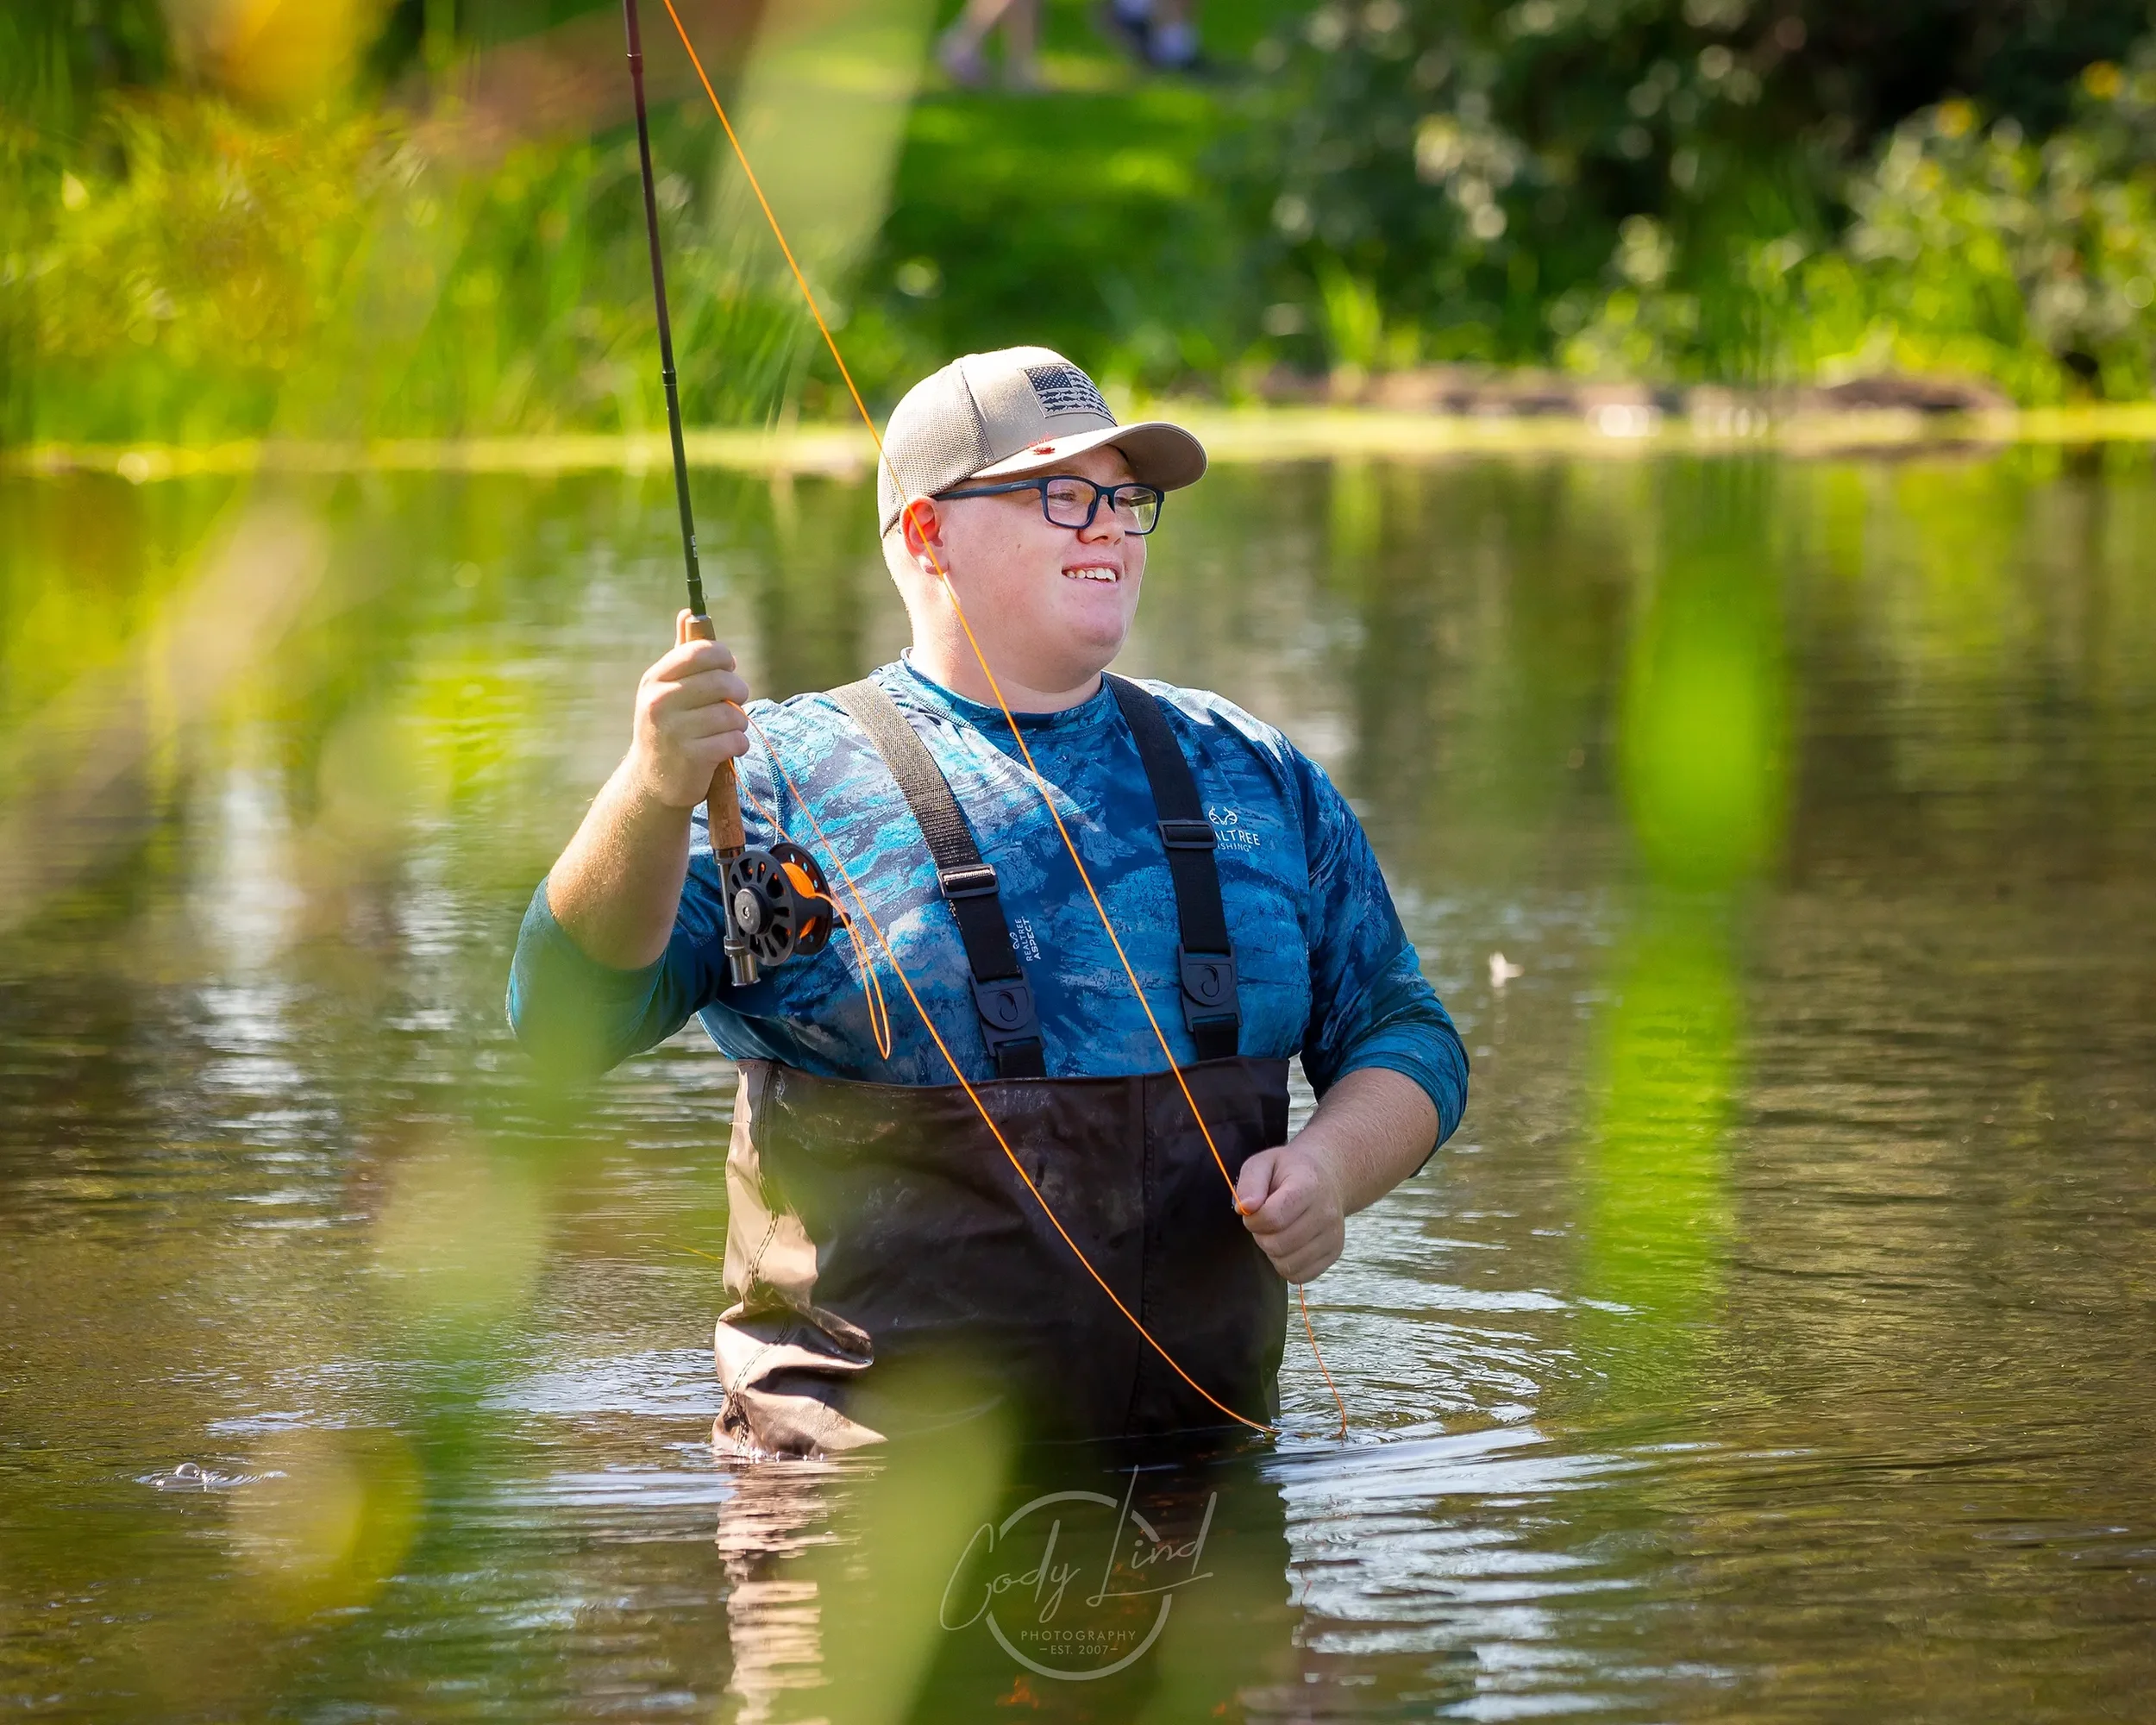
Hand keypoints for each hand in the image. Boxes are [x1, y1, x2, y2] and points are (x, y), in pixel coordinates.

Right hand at [628, 610, 750, 808]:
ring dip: (738, 723)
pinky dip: (737, 745)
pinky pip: (734, 740)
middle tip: (734, 703)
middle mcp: (660, 702)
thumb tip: (689, 611)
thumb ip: (682, 652)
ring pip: (732, 714)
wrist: (653, 780)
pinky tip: (725, 750)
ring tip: (726, 730)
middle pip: (722, 682)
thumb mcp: (667, 688)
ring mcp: (674, 730)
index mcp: (656, 679)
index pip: (700, 652)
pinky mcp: (691, 757)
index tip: (727, 669)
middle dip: (738, 692)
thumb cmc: (669, 726)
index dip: (724, 658)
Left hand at [1235, 1142, 1346, 1284]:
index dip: (1253, 1219)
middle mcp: (1326, 1213)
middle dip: (1261, 1236)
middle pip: (1278, 1244)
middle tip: (1264, 1222)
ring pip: (1288, 1264)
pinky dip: (1287, 1265)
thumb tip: (1245, 1208)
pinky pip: (1300, 1275)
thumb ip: (1250, 1182)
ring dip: (1273, 1252)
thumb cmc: (1291, 1171)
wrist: (1328, 1178)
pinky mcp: (1333, 1253)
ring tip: (1277, 1232)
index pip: (1272, 1217)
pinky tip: (1288, 1245)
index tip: (1252, 1211)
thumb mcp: (1265, 1163)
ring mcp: (1333, 1236)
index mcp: (1308, 1186)